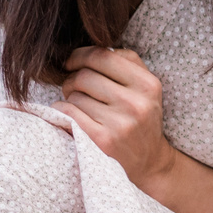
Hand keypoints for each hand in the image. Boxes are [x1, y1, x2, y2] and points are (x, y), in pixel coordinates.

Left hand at [59, 46, 178, 189]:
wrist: (150, 162)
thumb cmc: (141, 118)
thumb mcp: (145, 88)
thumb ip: (125, 62)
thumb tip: (88, 50)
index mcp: (148, 84)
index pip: (102, 56)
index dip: (79, 55)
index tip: (70, 62)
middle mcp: (136, 103)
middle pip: (84, 76)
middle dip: (71, 79)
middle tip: (72, 87)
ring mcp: (121, 124)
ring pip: (75, 96)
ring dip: (69, 98)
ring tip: (79, 105)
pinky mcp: (104, 141)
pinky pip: (69, 114)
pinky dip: (61, 110)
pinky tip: (67, 114)